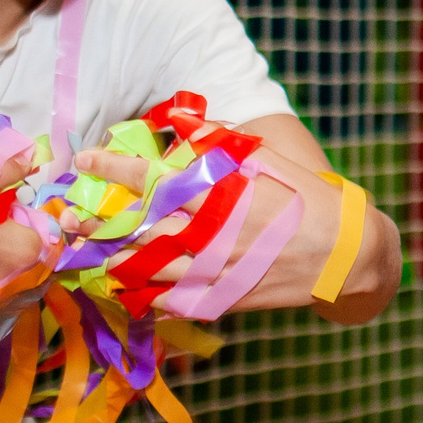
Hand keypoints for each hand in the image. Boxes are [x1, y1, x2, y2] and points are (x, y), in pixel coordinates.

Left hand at [76, 124, 394, 320]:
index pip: (158, 179)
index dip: (117, 169)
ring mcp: (221, 271)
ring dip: (114, 261)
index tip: (86, 159)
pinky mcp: (227, 299)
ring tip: (86, 254)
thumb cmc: (315, 201)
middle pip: (143, 228)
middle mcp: (217, 233)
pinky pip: (176, 301)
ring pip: (152, 269)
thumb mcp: (276, 162)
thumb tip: (182, 122)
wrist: (350, 257)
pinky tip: (128, 290)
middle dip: (101, 221)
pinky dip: (147, 296)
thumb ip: (227, 144)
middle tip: (71, 217)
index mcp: (227, 194)